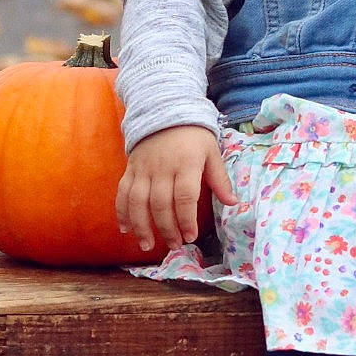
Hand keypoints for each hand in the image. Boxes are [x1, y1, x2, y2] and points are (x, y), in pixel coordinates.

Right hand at [115, 125, 235, 253]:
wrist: (165, 110)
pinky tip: (126, 229)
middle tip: (175, 245)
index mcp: (186, 164)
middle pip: (161, 204)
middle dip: (167, 229)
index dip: (187, 219)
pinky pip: (122, 193)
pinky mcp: (130, 169)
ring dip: (142, 226)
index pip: (185, 197)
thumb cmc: (193, 136)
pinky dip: (122, 212)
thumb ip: (220, 179)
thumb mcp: (212, 152)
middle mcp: (162, 168)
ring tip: (148, 245)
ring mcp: (143, 169)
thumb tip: (233, 203)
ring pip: (138, 202)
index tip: (191, 236)